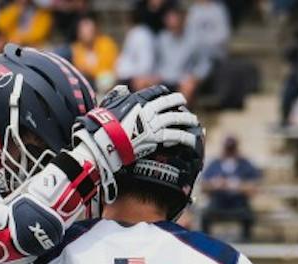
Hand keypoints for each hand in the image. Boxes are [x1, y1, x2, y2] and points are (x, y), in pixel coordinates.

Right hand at [73, 86, 199, 181]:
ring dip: (187, 120)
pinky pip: (175, 136)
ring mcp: (154, 124)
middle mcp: (148, 110)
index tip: (168, 95)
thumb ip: (117, 95)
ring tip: (193, 121)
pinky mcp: (156, 138)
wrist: (105, 141)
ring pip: (176, 119)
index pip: (156, 92)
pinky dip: (184, 138)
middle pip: (169, 103)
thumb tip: (122, 88)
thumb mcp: (109, 104)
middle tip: (184, 103)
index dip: (164, 93)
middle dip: (178, 102)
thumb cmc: (104, 124)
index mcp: (138, 100)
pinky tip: (191, 139)